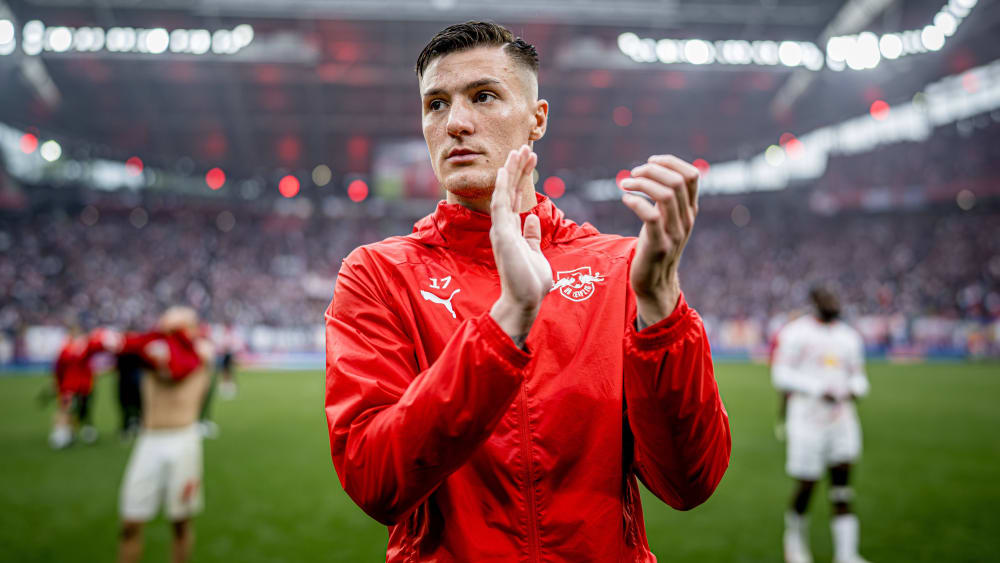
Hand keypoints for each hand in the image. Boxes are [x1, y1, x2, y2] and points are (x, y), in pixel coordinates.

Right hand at [489, 145, 552, 345]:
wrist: (525, 301)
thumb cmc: (530, 282)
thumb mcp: (536, 254)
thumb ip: (532, 236)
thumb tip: (532, 220)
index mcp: (512, 230)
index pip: (516, 197)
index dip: (522, 177)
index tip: (531, 158)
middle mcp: (504, 227)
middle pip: (509, 191)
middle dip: (517, 168)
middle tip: (526, 147)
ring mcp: (501, 230)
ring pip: (503, 193)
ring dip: (510, 172)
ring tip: (519, 151)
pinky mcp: (502, 235)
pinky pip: (499, 207)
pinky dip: (500, 188)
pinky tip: (503, 171)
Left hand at [620, 155, 699, 325]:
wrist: (655, 283)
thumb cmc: (656, 246)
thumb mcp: (667, 220)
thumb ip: (667, 199)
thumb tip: (654, 171)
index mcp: (690, 211)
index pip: (691, 176)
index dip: (671, 162)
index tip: (650, 161)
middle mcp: (686, 220)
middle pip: (676, 182)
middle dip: (652, 170)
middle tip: (632, 173)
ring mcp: (674, 233)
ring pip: (665, 195)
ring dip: (642, 183)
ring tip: (624, 183)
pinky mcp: (659, 246)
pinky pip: (651, 217)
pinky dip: (636, 202)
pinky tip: (625, 199)